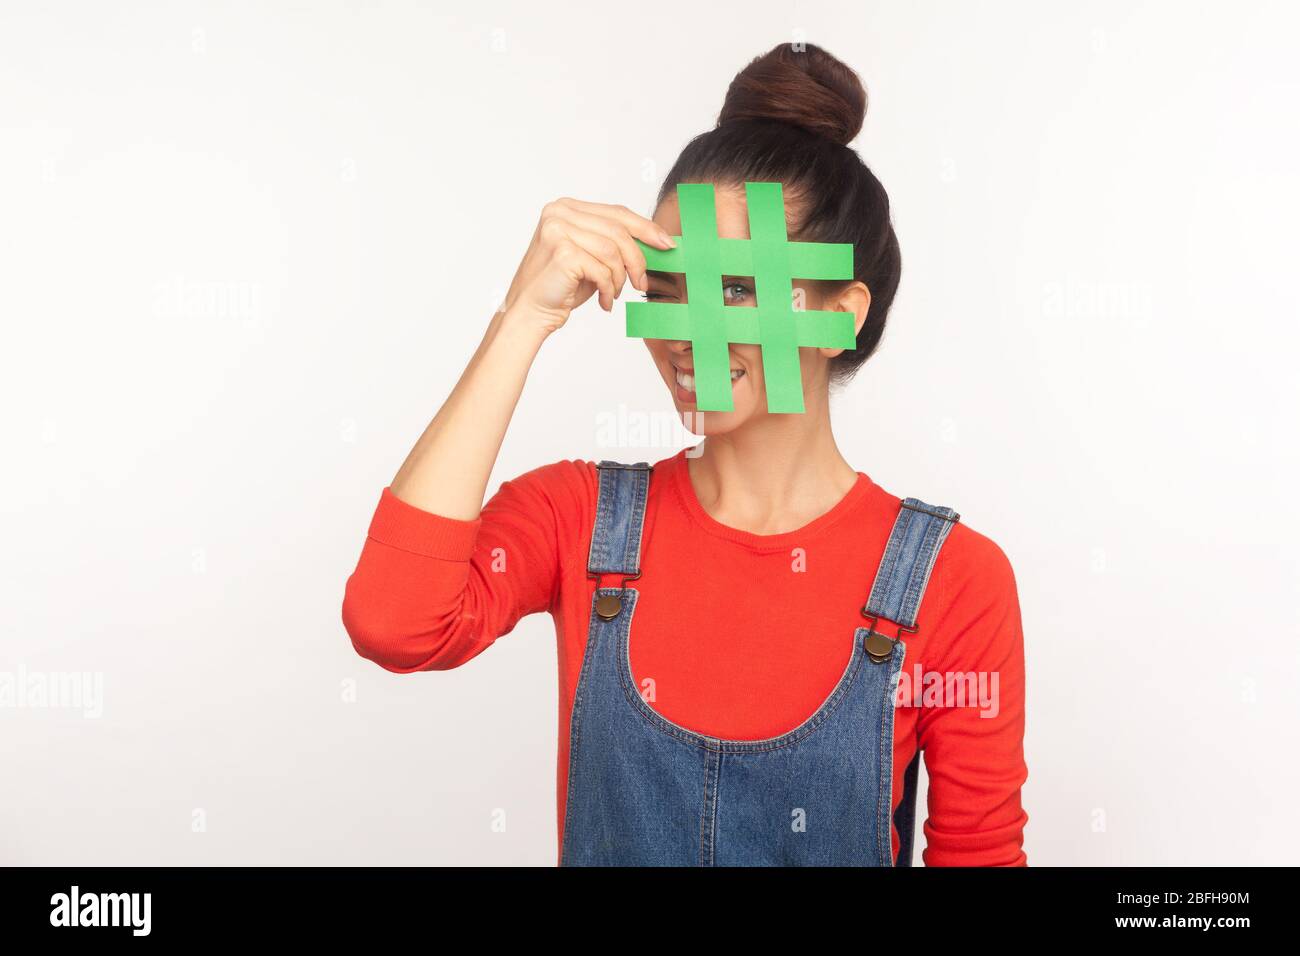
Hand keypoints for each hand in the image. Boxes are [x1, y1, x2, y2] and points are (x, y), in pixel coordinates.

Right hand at [500, 198, 674, 334]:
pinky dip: (608, 289)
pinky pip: (602, 269)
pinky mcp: (561, 252)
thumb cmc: (562, 287)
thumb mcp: (591, 257)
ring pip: (612, 251)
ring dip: (619, 279)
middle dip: (637, 259)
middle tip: (642, 282)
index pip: (616, 212)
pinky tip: (603, 301)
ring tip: (612, 294)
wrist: (530, 312)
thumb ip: (614, 242)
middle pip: (618, 230)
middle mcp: (559, 213)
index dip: (646, 228)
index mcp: (566, 207)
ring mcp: (558, 230)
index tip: (667, 244)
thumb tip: (657, 241)